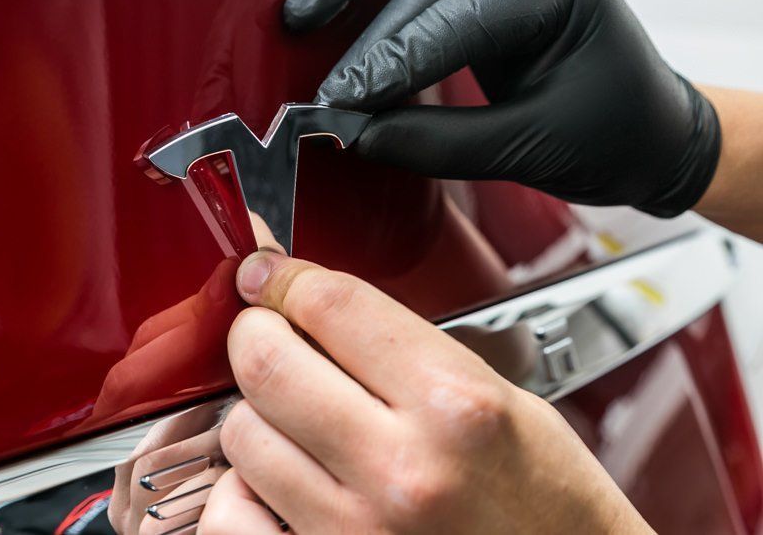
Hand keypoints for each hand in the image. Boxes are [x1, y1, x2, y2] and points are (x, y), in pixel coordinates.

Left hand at [199, 251, 652, 533]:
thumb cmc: (551, 509)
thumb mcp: (509, 403)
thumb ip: (408, 348)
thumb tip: (310, 301)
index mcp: (456, 407)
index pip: (332, 305)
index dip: (285, 277)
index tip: (269, 275)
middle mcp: (401, 470)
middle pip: (265, 361)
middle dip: (254, 332)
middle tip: (266, 331)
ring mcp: (355, 532)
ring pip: (242, 432)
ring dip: (256, 412)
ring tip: (291, 417)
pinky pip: (233, 513)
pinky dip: (243, 488)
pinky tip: (278, 479)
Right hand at [285, 0, 720, 217]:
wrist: (651, 131)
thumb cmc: (614, 134)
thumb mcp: (530, 148)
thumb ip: (438, 142)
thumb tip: (357, 134)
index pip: (452, 20)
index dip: (387, 67)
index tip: (339, 108)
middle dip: (366, 39)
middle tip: (322, 86)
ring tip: (300, 5)